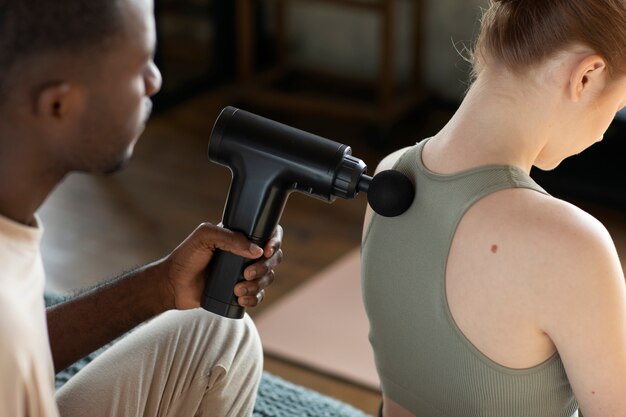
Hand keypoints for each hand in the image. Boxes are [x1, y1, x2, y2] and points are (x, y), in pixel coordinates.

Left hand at [156, 223, 282, 309]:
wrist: (173, 285)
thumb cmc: (186, 257)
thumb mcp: (204, 236)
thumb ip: (229, 237)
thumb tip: (257, 250)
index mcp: (240, 237)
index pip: (268, 234)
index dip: (275, 242)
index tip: (267, 251)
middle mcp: (246, 254)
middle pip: (273, 259)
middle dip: (265, 268)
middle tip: (246, 273)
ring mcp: (244, 274)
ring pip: (268, 278)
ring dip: (257, 285)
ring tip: (237, 290)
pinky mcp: (240, 292)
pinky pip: (259, 296)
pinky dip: (254, 298)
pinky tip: (240, 299)